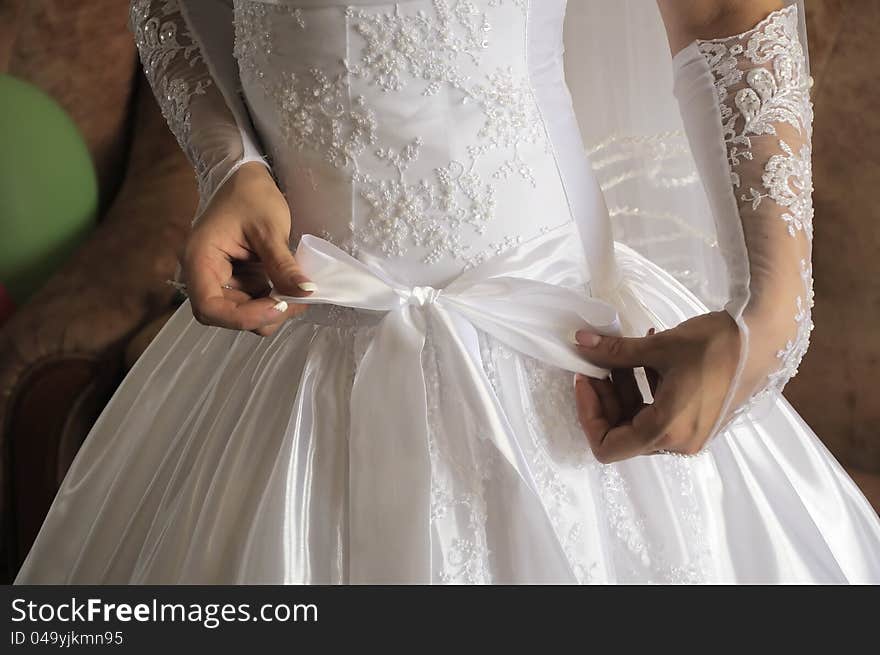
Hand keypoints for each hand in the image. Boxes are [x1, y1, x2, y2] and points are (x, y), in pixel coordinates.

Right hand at [182, 162, 313, 335]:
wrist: (245, 178)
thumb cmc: (251, 195)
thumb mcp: (270, 228)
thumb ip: (284, 265)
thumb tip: (306, 292)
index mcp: (200, 259)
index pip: (210, 307)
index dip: (243, 317)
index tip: (278, 305)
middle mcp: (204, 275)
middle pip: (225, 315)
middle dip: (262, 315)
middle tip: (296, 301)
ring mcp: (220, 279)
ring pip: (241, 313)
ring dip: (270, 311)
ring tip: (298, 294)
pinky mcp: (236, 280)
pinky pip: (252, 302)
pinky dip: (272, 301)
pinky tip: (291, 289)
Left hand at [573, 311, 739, 462]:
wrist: (766, 337)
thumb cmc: (716, 344)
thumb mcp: (656, 347)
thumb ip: (613, 352)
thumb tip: (579, 343)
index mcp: (666, 431)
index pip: (607, 446)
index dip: (587, 415)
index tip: (584, 380)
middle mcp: (679, 442)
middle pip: (622, 433)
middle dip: (605, 397)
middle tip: (596, 363)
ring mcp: (692, 434)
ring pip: (640, 421)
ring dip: (624, 390)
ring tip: (621, 354)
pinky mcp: (701, 421)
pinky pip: (661, 413)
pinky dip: (646, 390)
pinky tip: (646, 356)